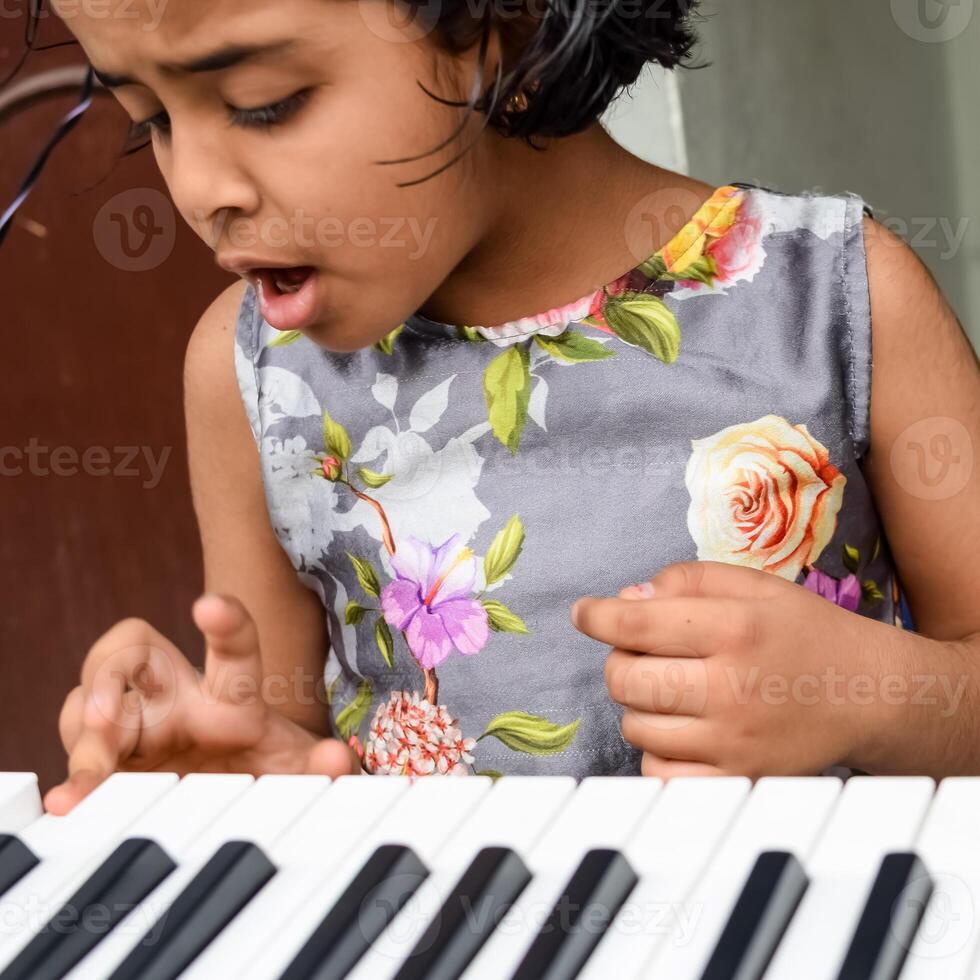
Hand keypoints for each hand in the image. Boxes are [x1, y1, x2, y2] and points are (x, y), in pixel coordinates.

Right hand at [45, 594, 360, 814]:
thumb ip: (316, 766)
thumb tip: (339, 759)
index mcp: (229, 692)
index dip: (225, 623)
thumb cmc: (256, 772)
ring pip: (91, 699)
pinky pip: (76, 753)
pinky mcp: (105, 761)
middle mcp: (175, 696)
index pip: (232, 646)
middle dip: (111, 668)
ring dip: (85, 730)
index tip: (210, 607)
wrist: (226, 808)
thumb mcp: (289, 773)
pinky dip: (73, 780)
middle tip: (106, 712)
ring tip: (90, 773)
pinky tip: (69, 801)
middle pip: (132, 649)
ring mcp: (134, 725)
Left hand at [571, 560, 908, 778]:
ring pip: (634, 725)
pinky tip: (684, 727)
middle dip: (620, 660)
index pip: (635, 624)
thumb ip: (687, 581)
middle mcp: (731, 687)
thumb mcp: (753, 586)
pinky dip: (657, 748)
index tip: (584, 613)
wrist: (868, 696)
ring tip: (675, 688)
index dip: (596, 617)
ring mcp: (733, 741)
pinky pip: (657, 771)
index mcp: (735, 629)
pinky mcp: (736, 779)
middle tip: (644, 653)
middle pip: (624, 679)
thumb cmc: (804, 633)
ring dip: (639, 703)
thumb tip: (624, 599)